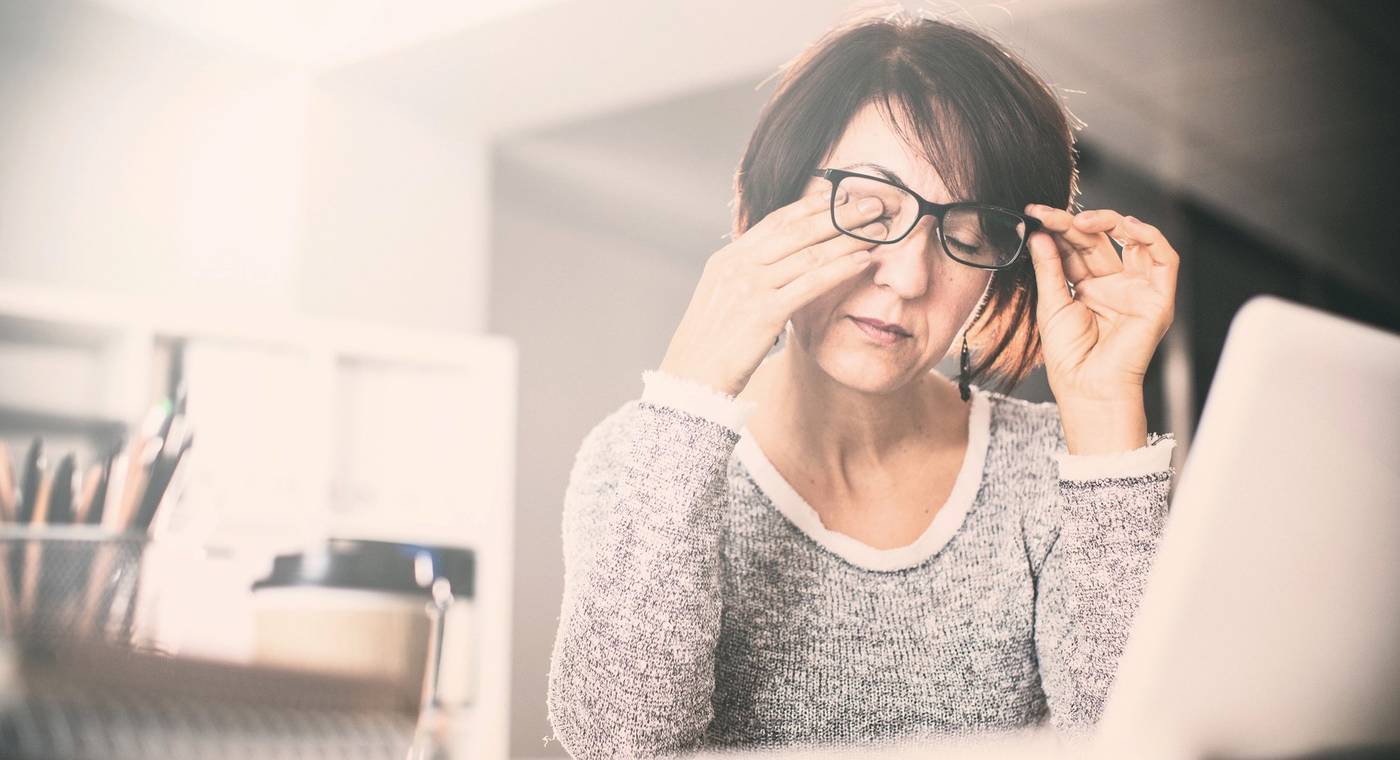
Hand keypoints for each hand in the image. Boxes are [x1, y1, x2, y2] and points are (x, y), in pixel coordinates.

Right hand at [658, 186, 887, 397]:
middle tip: (874, 203)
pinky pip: (811, 284)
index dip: (812, 206)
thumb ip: (746, 277)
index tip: (841, 195)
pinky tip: (864, 260)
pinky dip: (841, 269)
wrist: (691, 377)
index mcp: (728, 258)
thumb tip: (777, 265)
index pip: (776, 221)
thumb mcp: (722, 299)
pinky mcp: (764, 312)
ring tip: (879, 228)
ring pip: (810, 253)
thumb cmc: (711, 345)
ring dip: (850, 238)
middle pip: (798, 230)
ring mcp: (751, 287)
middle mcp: (739, 265)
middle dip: (840, 213)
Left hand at [1023, 205, 1178, 429]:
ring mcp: (1136, 289)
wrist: (1088, 388)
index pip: (1075, 247)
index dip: (1057, 229)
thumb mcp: (1051, 305)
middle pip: (1098, 241)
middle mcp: (1114, 284)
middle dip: (1072, 223)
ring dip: (1109, 222)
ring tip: (1080, 220)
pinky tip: (1126, 226)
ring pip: (1132, 240)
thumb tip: (1039, 235)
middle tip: (1048, 214)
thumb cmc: (1069, 358)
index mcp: (1087, 287)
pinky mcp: (1158, 297)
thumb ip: (1049, 268)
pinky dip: (1150, 236)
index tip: (1034, 214)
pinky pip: (1164, 258)